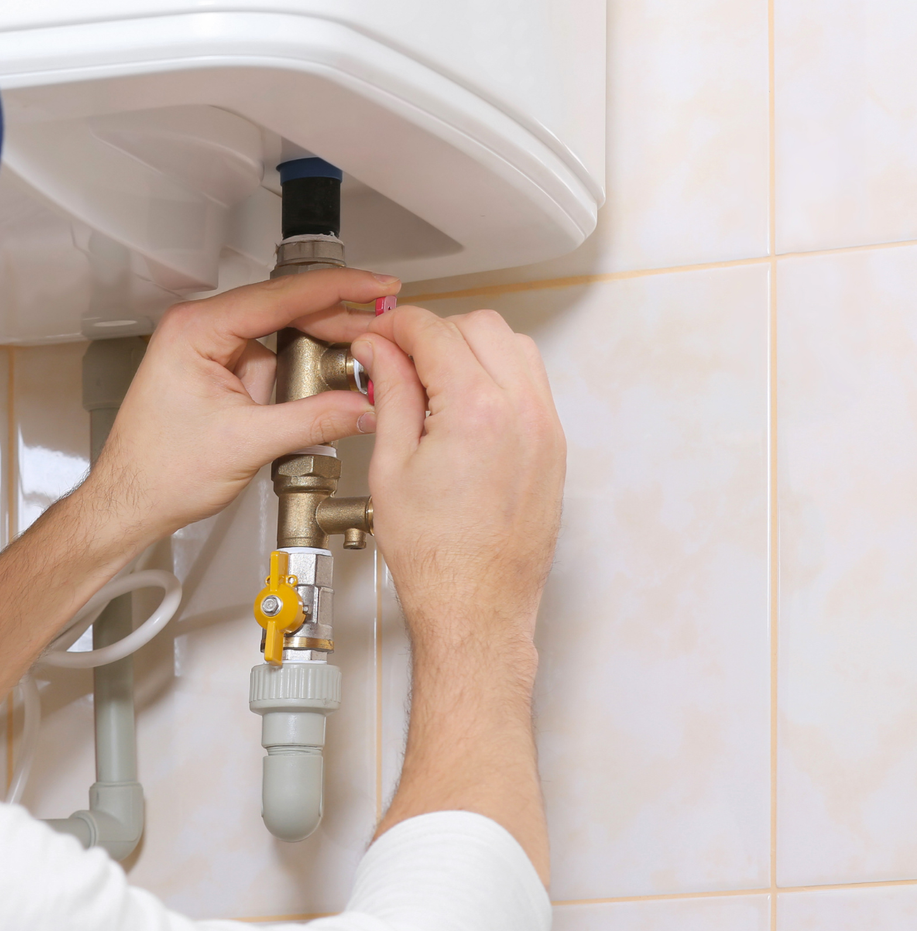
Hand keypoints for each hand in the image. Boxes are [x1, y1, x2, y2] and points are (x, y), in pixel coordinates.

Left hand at [79, 267, 399, 541]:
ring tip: (348, 378)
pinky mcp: (216, 371)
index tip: (376, 286)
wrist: (130, 502)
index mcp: (195, 330)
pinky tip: (314, 395)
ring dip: (313, 358)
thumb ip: (313, 420)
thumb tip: (363, 405)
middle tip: (379, 334)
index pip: (279, 296)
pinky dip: (294, 378)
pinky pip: (267, 363)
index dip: (337, 289)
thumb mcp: (247, 444)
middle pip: (283, 311)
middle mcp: (198, 329)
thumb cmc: (159, 472)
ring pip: (279, 339)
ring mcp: (207, 349)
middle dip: (333, 327)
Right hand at [355, 307, 565, 644]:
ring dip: (470, 347)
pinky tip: (461, 404)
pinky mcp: (554, 447)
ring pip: (514, 346)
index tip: (376, 336)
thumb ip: (389, 394)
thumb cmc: (434, 555)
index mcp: (476, 410)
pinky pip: (530, 382)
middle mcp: (522, 411)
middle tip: (398, 358)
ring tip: (431, 381)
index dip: (396, 325)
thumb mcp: (391, 465)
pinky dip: (496, 374)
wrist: (476, 605)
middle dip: (434, 331)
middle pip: (480, 326)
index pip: (435, 332)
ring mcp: (545, 428)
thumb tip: (380, 352)